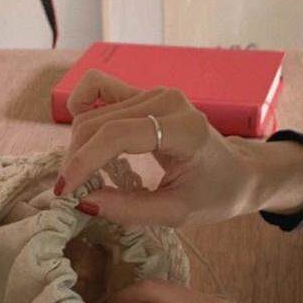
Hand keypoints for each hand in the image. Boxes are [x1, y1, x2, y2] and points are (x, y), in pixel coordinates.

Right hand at [54, 71, 302, 228]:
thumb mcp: (176, 214)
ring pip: (95, 109)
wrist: (238, 171)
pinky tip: (82, 137)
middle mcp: (167, 100)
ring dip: (78, 142)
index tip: (64, 190)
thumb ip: (129, 210)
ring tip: (82, 174)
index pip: (120, 134)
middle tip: (71, 192)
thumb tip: (83, 201)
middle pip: (101, 120)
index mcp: (183, 129)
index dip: (86, 160)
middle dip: (77, 156)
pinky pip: (100, 88)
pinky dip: (83, 108)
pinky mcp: (145, 92)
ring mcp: (155, 91)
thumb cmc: (214, 194)